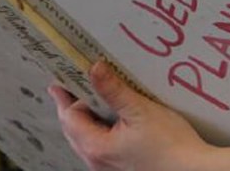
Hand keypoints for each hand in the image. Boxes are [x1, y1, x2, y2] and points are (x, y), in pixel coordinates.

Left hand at [49, 61, 213, 170]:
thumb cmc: (170, 146)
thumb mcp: (140, 110)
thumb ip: (114, 90)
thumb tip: (94, 68)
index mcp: (96, 147)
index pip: (70, 117)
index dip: (65, 96)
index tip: (59, 79)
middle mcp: (97, 161)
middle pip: (74, 130)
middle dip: (70, 106)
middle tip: (69, 84)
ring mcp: (108, 168)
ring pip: (86, 138)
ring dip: (85, 117)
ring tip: (89, 96)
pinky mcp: (121, 168)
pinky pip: (100, 145)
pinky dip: (98, 128)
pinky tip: (111, 117)